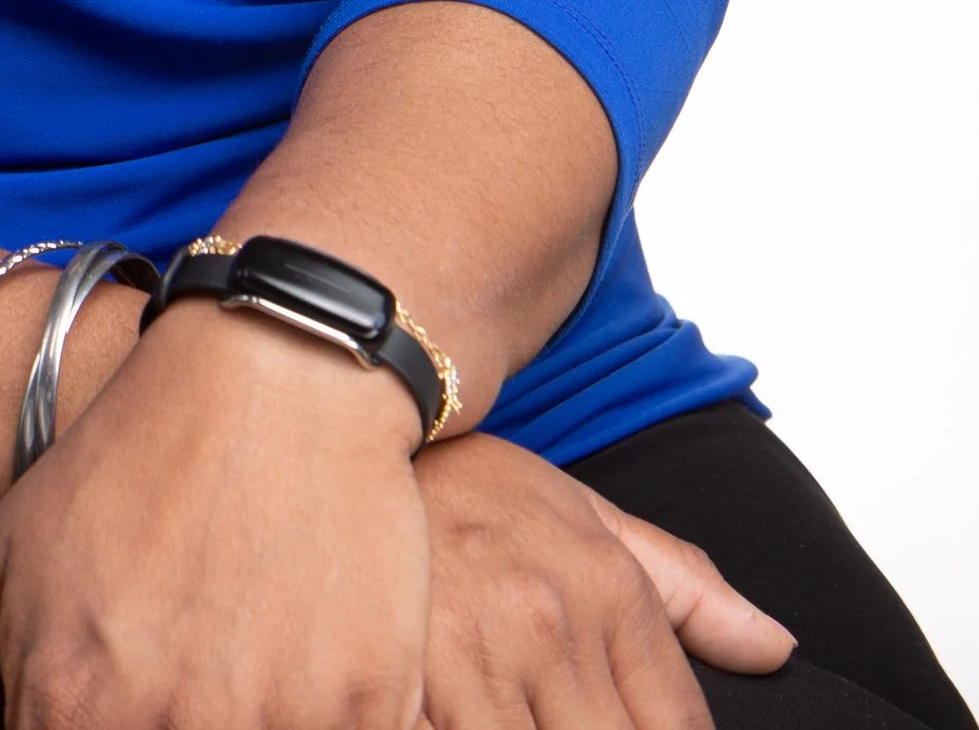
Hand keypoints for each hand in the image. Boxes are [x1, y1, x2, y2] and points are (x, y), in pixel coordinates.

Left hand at [0, 297, 430, 728]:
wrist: (273, 372)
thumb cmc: (125, 471)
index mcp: (68, 714)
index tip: (102, 712)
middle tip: (167, 678)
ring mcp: (279, 725)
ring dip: (234, 726)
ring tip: (222, 674)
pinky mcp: (372, 706)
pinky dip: (318, 723)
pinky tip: (294, 683)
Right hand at [417, 432, 792, 729]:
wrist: (349, 429)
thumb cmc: (474, 490)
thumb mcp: (590, 517)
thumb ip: (687, 590)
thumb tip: (778, 649)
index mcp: (603, 588)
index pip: (680, 729)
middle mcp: (546, 624)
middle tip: (572, 716)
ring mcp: (469, 659)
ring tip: (535, 719)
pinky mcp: (399, 685)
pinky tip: (473, 721)